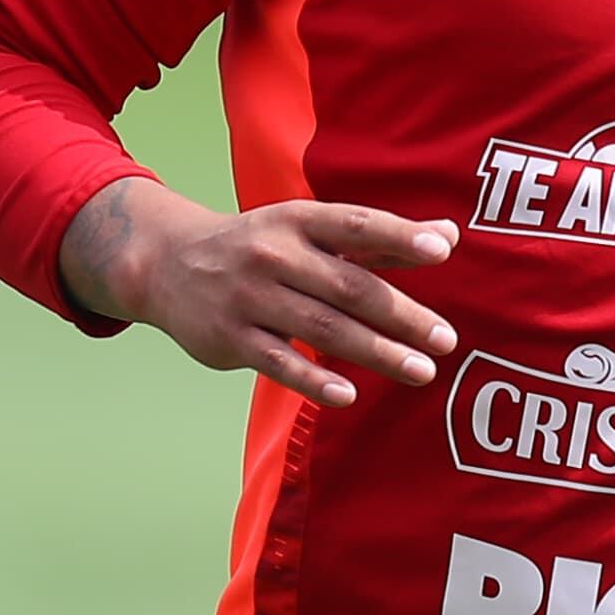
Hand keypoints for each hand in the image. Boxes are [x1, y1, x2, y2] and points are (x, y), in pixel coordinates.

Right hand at [62, 179, 458, 409]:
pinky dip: (313, 379)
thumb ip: (377, 239)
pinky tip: (348, 395)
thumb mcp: (309, 231)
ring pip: (321, 328)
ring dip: (375, 352)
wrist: (166, 264)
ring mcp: (249, 298)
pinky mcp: (230, 337)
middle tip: (445, 339)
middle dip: (401, 314)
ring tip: (421, 370)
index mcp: (298, 220)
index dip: (398, 235)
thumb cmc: (260, 247)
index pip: (355, 224)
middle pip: (348, 286)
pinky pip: (278, 362)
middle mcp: (273, 254)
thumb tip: (448, 234)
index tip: (441, 250)